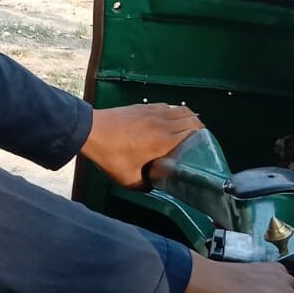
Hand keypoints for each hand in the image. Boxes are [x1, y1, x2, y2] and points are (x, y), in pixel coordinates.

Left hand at [79, 103, 202, 187]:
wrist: (90, 131)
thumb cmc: (109, 156)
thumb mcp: (128, 179)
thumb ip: (146, 185)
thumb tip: (154, 186)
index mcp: (163, 141)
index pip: (194, 134)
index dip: (203, 141)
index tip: (203, 151)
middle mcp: (163, 123)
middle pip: (192, 119)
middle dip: (200, 130)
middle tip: (197, 142)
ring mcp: (153, 111)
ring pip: (181, 110)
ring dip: (188, 119)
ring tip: (187, 131)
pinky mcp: (143, 106)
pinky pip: (167, 106)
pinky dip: (173, 113)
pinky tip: (168, 123)